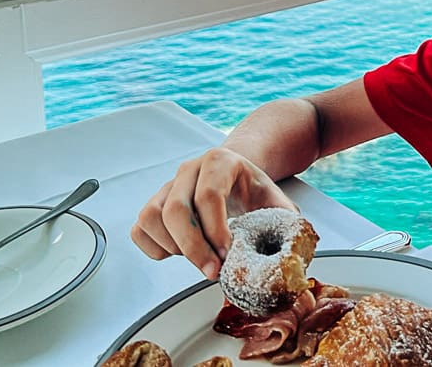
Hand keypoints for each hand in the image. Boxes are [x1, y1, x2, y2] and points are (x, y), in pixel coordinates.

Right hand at [130, 147, 296, 279]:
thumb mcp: (275, 200)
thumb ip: (285, 222)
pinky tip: (179, 252)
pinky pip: (140, 228)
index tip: (228, 254)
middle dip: (194, 247)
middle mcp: (189, 169)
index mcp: (220, 161)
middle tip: (213, 271)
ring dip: (172, 247)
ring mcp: (168, 185)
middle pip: (175, 209)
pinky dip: (155, 247)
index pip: (208, 195)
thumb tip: (291, 254)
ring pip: (151, 217)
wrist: (237, 174)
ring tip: (198, 257)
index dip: (216, 230)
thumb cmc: (254, 189)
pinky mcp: (155, 202)